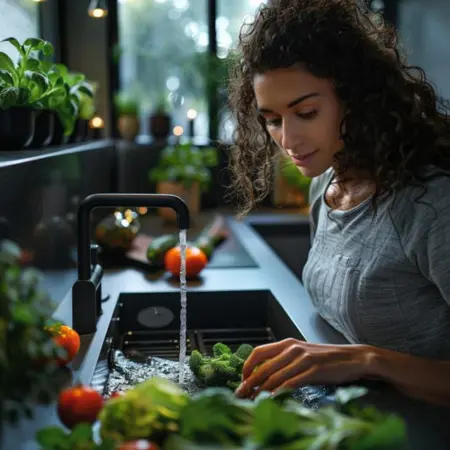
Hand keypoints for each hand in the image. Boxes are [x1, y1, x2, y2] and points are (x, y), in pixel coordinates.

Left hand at [235, 338, 376, 398]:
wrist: (353, 358)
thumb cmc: (326, 358)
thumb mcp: (302, 354)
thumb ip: (284, 360)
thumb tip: (264, 374)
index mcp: (287, 343)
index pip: (258, 352)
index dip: (247, 367)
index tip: (242, 380)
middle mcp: (292, 348)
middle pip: (263, 367)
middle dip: (249, 383)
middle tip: (240, 395)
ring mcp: (302, 359)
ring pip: (274, 377)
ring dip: (260, 391)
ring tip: (251, 401)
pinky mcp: (313, 370)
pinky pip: (290, 383)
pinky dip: (277, 393)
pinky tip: (271, 400)